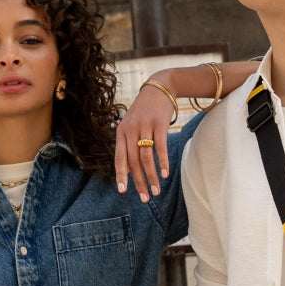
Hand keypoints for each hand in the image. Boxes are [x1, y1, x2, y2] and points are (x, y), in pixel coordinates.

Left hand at [114, 78, 174, 201]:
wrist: (159, 87)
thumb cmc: (145, 112)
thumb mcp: (132, 125)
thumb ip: (129, 144)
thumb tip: (129, 170)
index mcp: (121, 133)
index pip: (119, 158)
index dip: (121, 176)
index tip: (123, 192)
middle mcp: (130, 130)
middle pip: (133, 162)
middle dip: (139, 182)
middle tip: (145, 198)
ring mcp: (144, 127)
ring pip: (146, 158)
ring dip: (152, 177)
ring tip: (156, 191)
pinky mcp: (159, 124)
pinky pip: (160, 148)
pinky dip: (162, 162)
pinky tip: (165, 174)